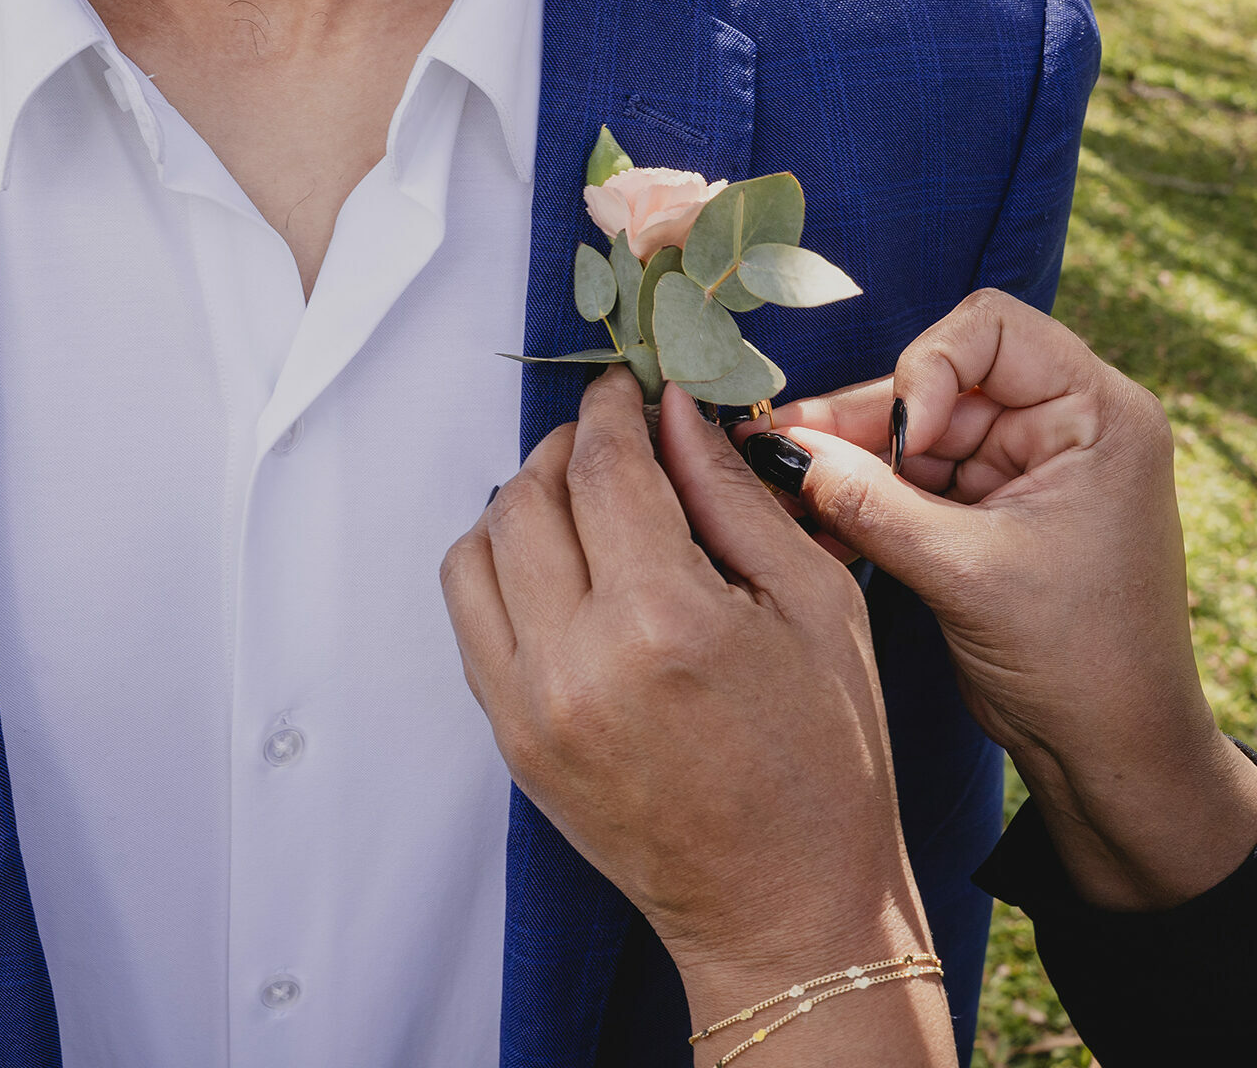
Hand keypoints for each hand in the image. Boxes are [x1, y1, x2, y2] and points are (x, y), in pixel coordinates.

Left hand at [442, 372, 952, 1061]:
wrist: (784, 910)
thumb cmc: (826, 764)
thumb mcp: (815, 605)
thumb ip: (733, 495)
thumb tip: (678, 411)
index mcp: (661, 621)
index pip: (601, 467)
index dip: (612, 409)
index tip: (628, 386)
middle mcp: (573, 661)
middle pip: (525, 497)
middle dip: (565, 448)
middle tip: (612, 438)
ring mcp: (526, 706)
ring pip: (476, 552)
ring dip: (519, 504)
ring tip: (581, 500)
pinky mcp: (509, 739)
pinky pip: (470, 620)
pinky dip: (500, 570)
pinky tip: (558, 567)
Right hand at [743, 288, 1256, 909]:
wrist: (1110, 753)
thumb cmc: (1080, 661)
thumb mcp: (969, 574)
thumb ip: (871, 505)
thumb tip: (777, 450)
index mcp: (1095, 415)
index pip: (990, 330)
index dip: (926, 371)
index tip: (900, 442)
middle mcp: (1058, 428)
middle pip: (931, 384)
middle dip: (856, 425)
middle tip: (776, 454)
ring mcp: (1015, 472)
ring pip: (902, 437)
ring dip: (842, 467)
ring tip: (776, 494)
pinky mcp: (979, 516)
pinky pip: (900, 486)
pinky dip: (855, 504)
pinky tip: (805, 527)